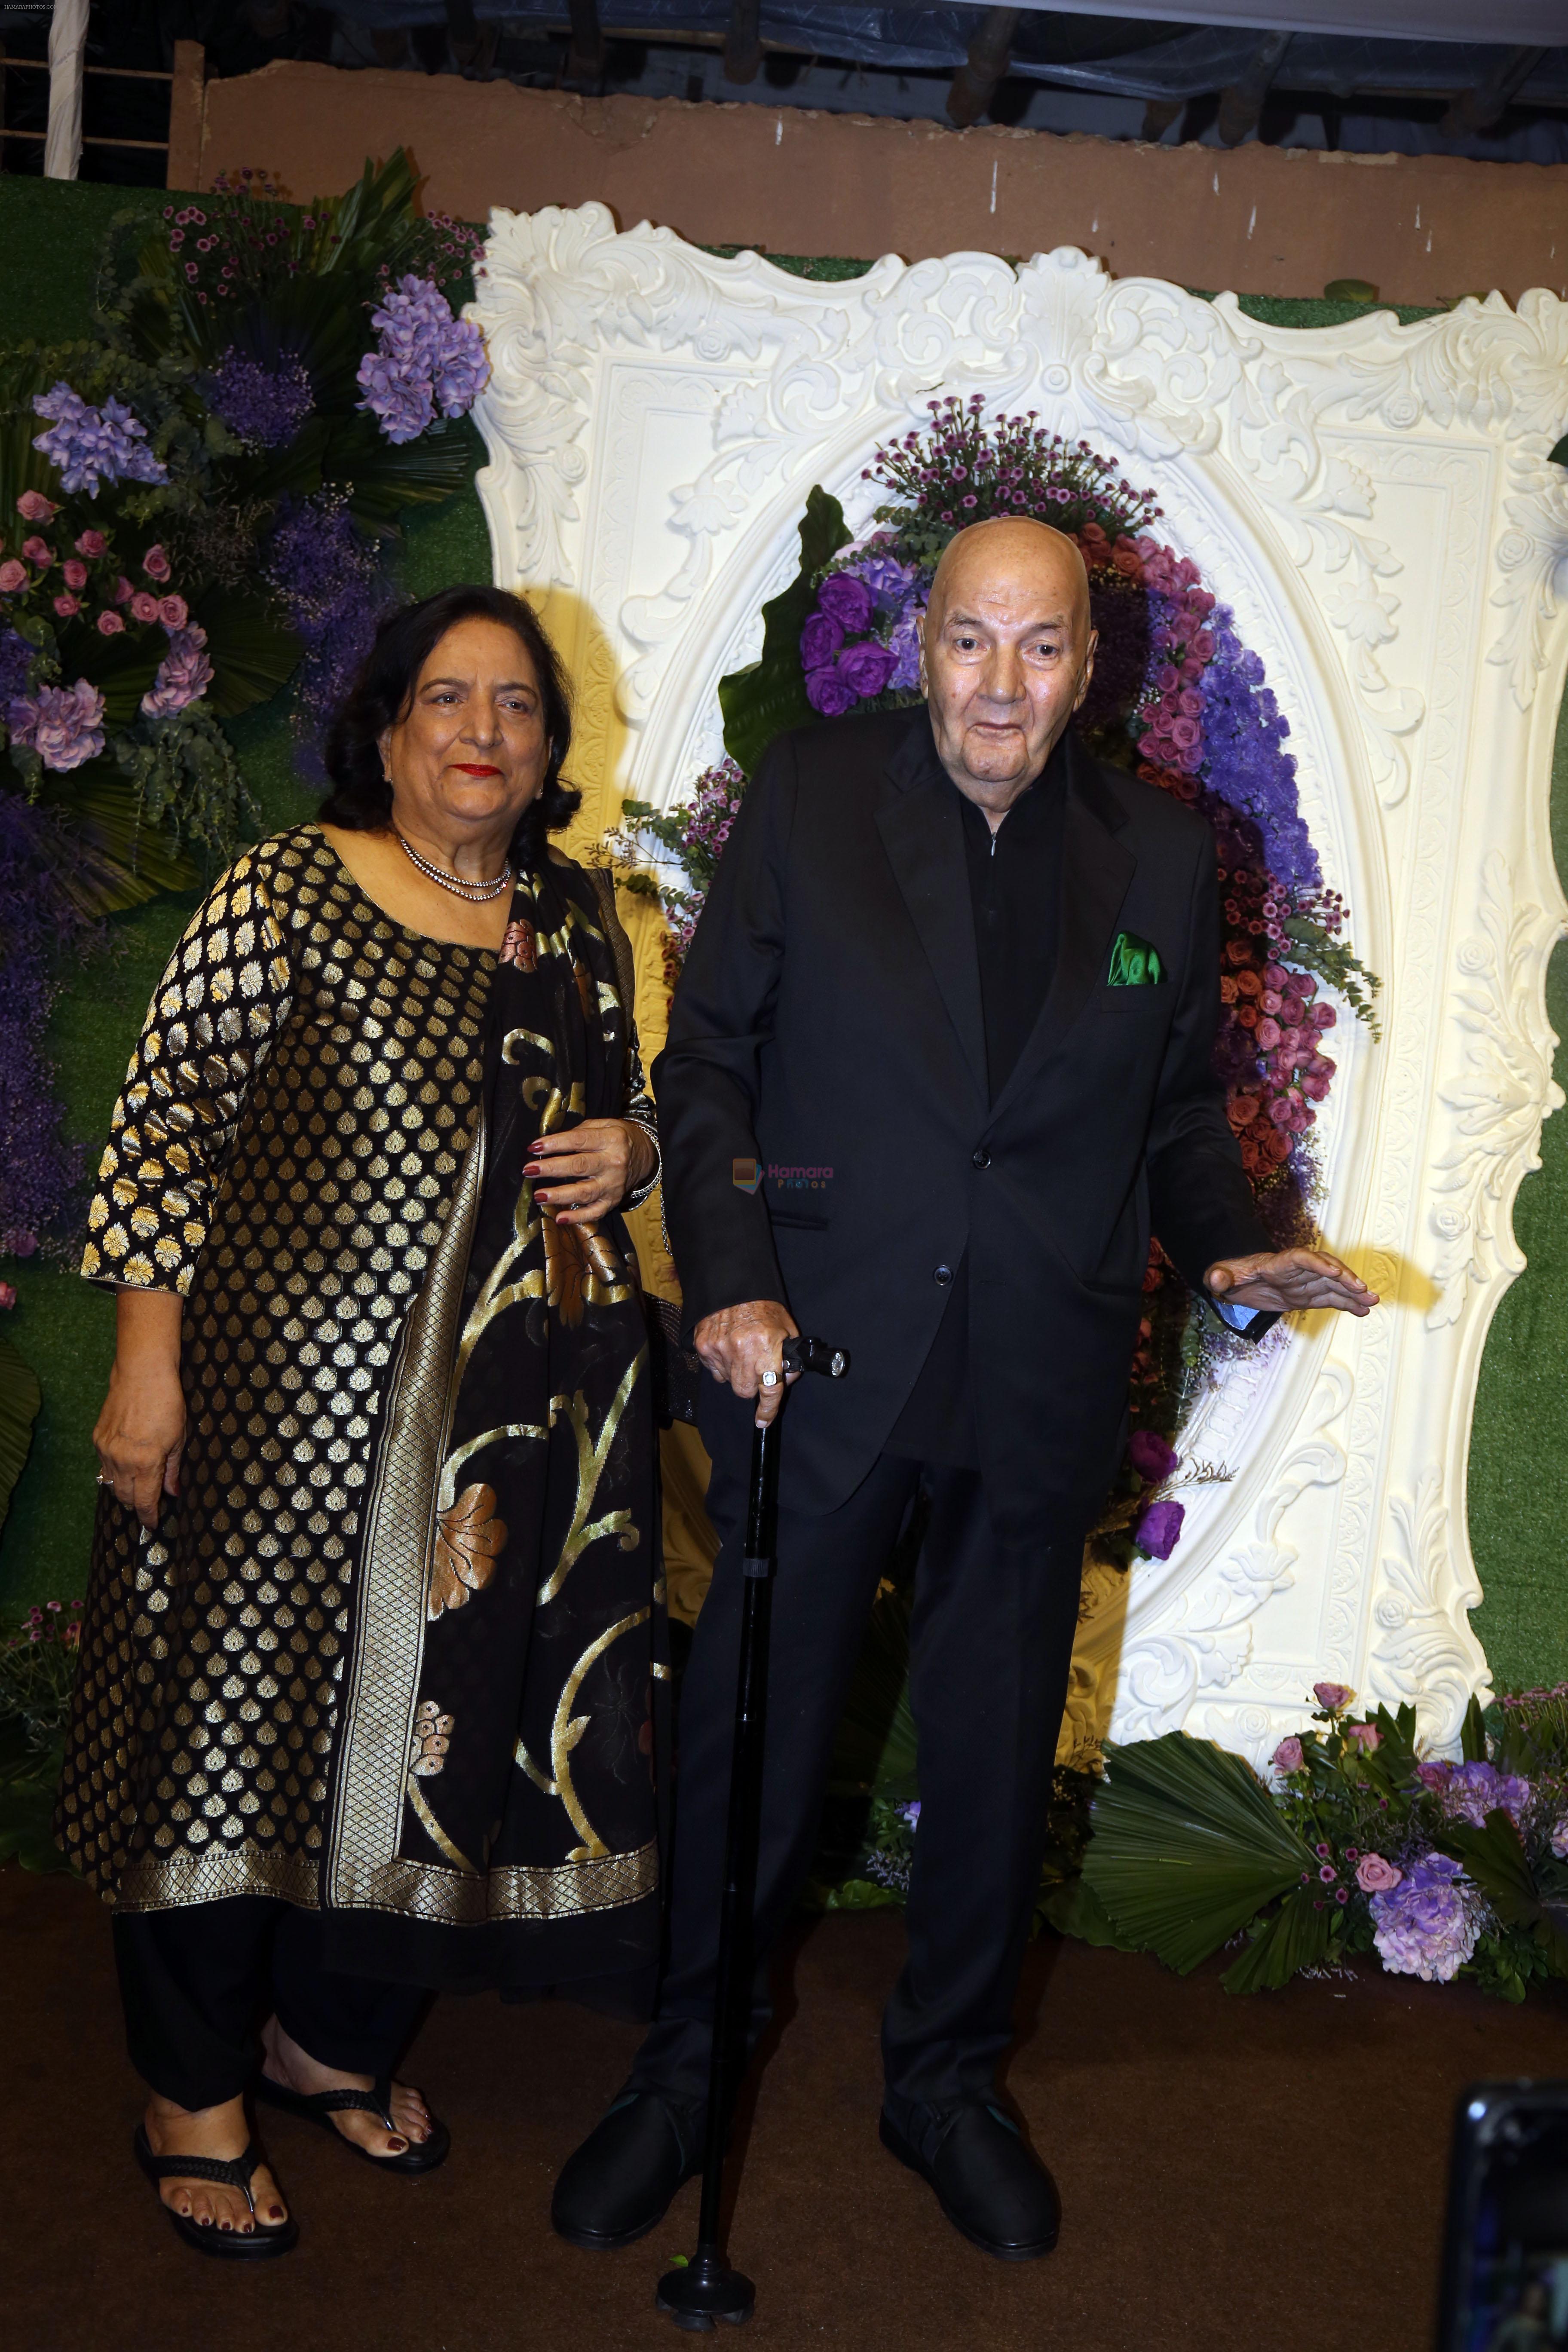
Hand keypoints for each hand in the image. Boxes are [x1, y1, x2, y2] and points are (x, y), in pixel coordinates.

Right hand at [92, 1288, 185, 1529]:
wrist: (142, 1374)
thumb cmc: (168, 1404)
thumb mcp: (179, 1438)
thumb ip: (173, 1469)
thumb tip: (174, 1493)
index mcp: (145, 1463)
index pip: (144, 1502)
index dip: (149, 1516)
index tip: (154, 1524)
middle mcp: (121, 1460)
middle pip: (125, 1497)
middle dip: (138, 1505)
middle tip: (150, 1507)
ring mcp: (106, 1450)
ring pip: (112, 1484)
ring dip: (125, 1491)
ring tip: (138, 1491)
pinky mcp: (97, 1439)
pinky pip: (104, 1466)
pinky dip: (114, 1473)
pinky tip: (125, 1471)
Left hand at [525, 1120, 656, 1223]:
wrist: (646, 1155)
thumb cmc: (618, 1138)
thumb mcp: (605, 1125)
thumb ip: (581, 1132)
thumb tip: (551, 1143)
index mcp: (611, 1139)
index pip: (579, 1140)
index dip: (555, 1143)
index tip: (534, 1147)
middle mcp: (613, 1162)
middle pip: (579, 1166)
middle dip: (551, 1169)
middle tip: (529, 1170)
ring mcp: (613, 1185)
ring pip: (584, 1192)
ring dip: (559, 1195)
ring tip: (539, 1196)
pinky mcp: (613, 1201)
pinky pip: (595, 1212)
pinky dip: (578, 1217)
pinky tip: (560, 1218)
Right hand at [692, 1299, 799, 1426]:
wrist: (733, 1284)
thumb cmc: (763, 1306)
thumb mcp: (786, 1328)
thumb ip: (788, 1356)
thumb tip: (786, 1379)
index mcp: (766, 1347)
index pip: (769, 1388)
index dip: (768, 1409)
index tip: (764, 1420)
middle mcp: (741, 1351)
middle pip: (743, 1391)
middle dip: (751, 1386)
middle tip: (755, 1368)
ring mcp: (719, 1350)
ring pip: (727, 1382)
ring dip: (735, 1373)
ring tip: (741, 1351)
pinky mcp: (703, 1347)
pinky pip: (713, 1369)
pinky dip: (721, 1364)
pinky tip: (727, 1347)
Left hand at [1205, 1248, 1378, 1317]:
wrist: (1236, 1282)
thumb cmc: (1229, 1276)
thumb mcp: (1220, 1277)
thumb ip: (1218, 1277)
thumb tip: (1214, 1279)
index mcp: (1276, 1263)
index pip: (1301, 1258)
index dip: (1318, 1264)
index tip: (1334, 1273)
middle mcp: (1296, 1270)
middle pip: (1325, 1269)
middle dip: (1344, 1278)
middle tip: (1363, 1289)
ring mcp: (1305, 1283)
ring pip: (1333, 1285)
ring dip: (1353, 1292)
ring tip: (1373, 1301)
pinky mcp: (1309, 1295)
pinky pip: (1331, 1299)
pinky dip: (1347, 1304)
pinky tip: (1364, 1311)